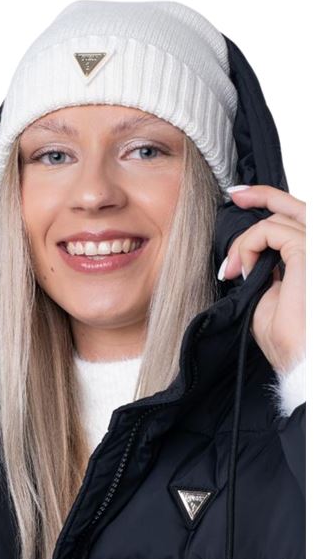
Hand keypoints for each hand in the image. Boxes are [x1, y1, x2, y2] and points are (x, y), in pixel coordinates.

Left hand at [218, 185, 304, 373]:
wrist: (307, 363)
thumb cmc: (294, 342)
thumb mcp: (271, 299)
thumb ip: (265, 272)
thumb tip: (249, 259)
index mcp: (317, 261)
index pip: (299, 222)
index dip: (273, 204)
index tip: (243, 198)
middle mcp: (324, 250)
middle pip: (297, 208)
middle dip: (264, 196)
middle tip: (236, 195)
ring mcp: (321, 248)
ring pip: (277, 222)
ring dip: (245, 242)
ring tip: (233, 270)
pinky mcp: (312, 251)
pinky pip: (269, 231)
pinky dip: (247, 246)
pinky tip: (241, 270)